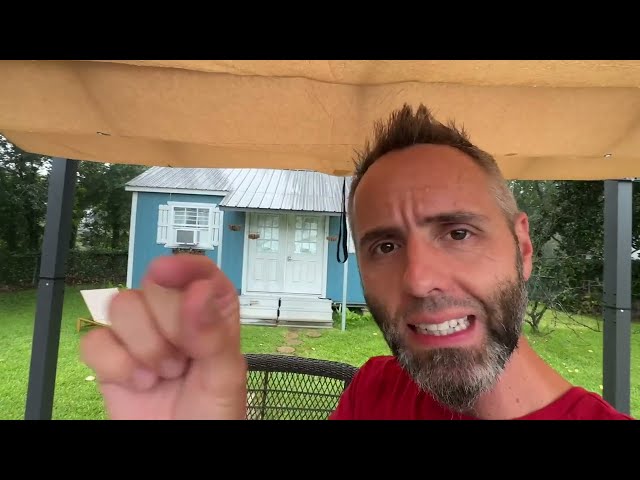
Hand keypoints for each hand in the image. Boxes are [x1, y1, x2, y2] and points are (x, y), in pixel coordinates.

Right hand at [80, 255, 246, 419]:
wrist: (179, 447)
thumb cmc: (213, 413)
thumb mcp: (225, 375)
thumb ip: (214, 334)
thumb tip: (199, 290)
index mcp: (211, 313)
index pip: (199, 271)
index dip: (183, 266)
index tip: (167, 272)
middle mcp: (174, 316)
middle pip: (153, 286)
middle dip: (167, 327)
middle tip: (183, 360)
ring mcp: (139, 336)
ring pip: (120, 305)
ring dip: (143, 346)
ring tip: (164, 374)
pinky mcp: (110, 358)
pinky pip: (94, 339)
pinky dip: (115, 364)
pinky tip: (139, 382)